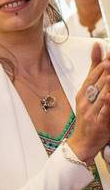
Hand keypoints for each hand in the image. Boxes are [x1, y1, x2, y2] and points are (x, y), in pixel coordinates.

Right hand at [67, 43, 109, 161]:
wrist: (82, 141)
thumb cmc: (87, 116)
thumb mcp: (86, 93)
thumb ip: (94, 70)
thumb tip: (97, 48)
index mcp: (83, 93)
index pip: (92, 75)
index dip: (101, 64)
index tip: (109, 54)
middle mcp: (86, 101)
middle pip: (98, 83)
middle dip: (106, 71)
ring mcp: (91, 112)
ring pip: (101, 95)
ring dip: (107, 84)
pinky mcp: (99, 122)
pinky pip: (104, 112)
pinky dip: (106, 104)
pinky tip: (108, 96)